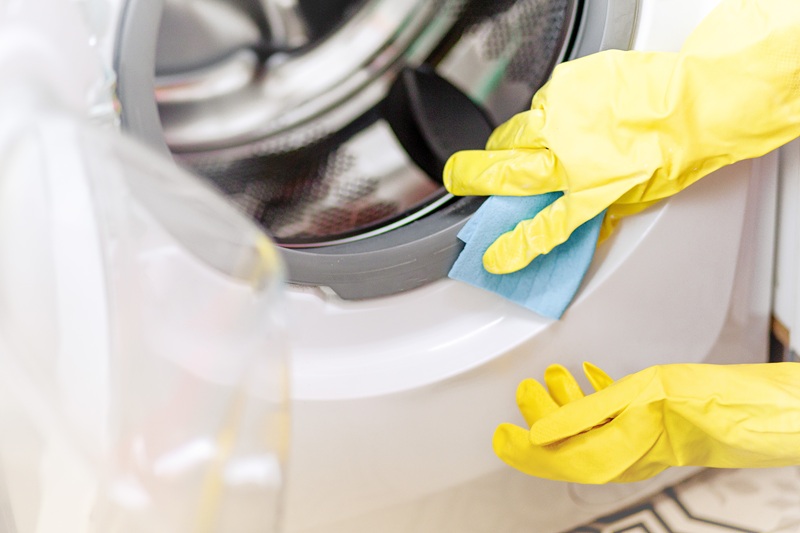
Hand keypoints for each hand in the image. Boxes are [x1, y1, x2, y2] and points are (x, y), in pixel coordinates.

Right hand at [445, 0, 799, 273]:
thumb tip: (583, 230)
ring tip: (516, 146)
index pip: (540, 229)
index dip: (511, 249)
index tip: (492, 259)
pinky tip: (565, 115)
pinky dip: (546, 113)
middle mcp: (568, 156)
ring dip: (508, 143)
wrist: (697, 101)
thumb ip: (599, 213)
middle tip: (458, 177)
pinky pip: (543, 103)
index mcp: (588, 192)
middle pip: (502, 172)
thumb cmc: (675, 152)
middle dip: (472, 177)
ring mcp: (563, 117)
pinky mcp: (568, 86)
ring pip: (515, 133)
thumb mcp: (637, 198)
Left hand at [494, 362, 799, 483]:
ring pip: (583, 429)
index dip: (520, 449)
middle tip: (523, 390)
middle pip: (563, 442)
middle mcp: (615, 457)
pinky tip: (587, 376)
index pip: (551, 459)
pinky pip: (607, 420)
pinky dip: (590, 399)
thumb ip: (581, 415)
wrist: (739, 409)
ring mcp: (629, 445)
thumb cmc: (692, 402)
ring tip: (551, 377)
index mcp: (608, 455)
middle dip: (539, 415)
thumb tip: (538, 431)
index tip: (499, 434)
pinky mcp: (643, 430)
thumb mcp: (629, 398)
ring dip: (563, 404)